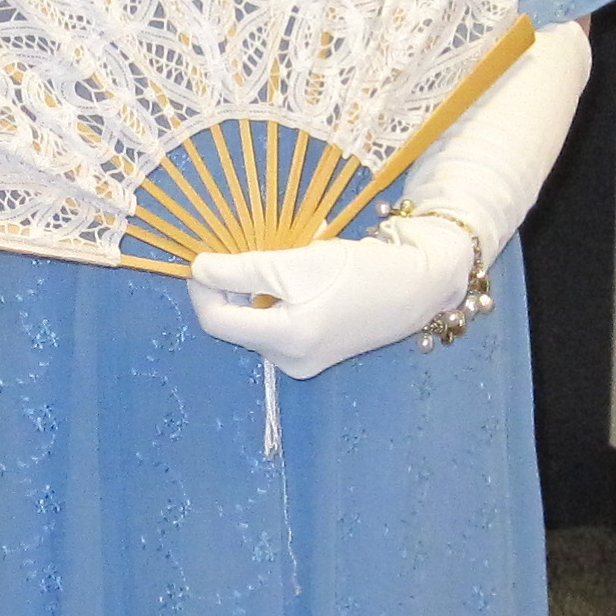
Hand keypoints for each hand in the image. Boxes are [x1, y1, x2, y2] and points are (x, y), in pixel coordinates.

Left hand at [187, 221, 474, 381]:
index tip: (203, 259)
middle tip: (245, 253)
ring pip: (257, 323)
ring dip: (256, 292)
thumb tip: (197, 269)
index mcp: (286, 340)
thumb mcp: (298, 263)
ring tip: (285, 264)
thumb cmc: (361, 271)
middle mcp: (290, 361)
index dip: (203, 289)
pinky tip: (302, 282)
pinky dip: (277, 302)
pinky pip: (279, 326)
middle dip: (233, 288)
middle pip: (237, 323)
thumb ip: (243, 269)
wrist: (417, 287)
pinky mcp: (316, 355)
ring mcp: (303, 362)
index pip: (217, 321)